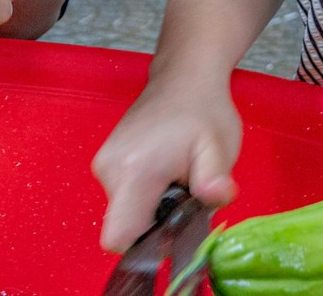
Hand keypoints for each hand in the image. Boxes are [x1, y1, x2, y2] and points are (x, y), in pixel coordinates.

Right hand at [92, 79, 242, 251]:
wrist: (183, 77)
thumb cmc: (203, 111)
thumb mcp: (219, 146)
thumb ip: (215, 178)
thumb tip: (218, 197)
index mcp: (133, 171)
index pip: (118, 237)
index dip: (147, 245)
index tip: (174, 226)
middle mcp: (108, 170)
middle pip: (127, 226)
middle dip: (158, 221)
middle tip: (186, 192)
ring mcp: (103, 165)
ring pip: (126, 212)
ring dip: (154, 206)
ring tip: (178, 175)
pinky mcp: (105, 162)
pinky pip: (124, 197)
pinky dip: (146, 193)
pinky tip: (166, 170)